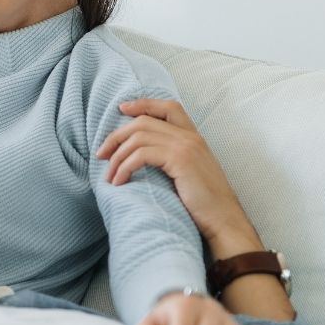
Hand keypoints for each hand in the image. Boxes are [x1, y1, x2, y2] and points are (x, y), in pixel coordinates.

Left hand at [97, 98, 250, 249]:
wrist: (224, 220)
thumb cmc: (203, 203)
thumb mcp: (187, 173)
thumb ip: (171, 157)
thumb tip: (137, 155)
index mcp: (194, 137)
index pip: (168, 107)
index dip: (143, 104)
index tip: (122, 109)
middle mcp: (190, 136)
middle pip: (144, 121)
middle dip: (117, 136)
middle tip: (101, 154)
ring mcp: (186, 146)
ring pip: (139, 137)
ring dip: (117, 157)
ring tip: (109, 176)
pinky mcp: (180, 159)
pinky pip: (141, 155)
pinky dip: (124, 167)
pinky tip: (120, 182)